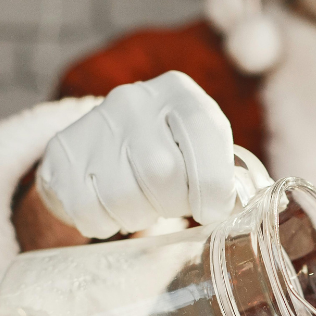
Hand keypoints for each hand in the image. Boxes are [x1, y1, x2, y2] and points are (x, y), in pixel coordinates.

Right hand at [36, 71, 235, 238]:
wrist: (103, 145)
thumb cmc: (170, 156)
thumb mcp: (203, 149)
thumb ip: (229, 175)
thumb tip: (254, 207)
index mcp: (180, 93)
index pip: (205, 140)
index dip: (214, 189)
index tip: (211, 209)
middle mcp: (134, 100)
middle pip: (161, 174)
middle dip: (173, 205)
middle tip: (171, 206)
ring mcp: (93, 124)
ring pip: (124, 198)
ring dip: (139, 217)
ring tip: (141, 203)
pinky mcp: (61, 155)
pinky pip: (89, 211)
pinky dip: (106, 223)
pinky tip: (111, 206)